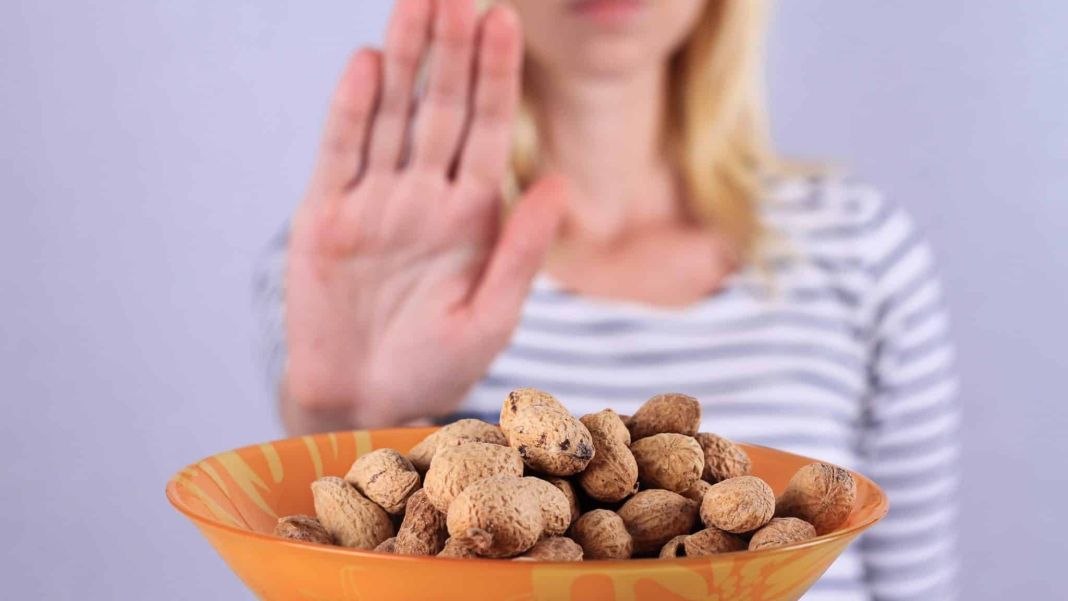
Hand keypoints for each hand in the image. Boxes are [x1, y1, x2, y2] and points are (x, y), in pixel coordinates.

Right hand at [283, 0, 565, 429]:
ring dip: (403, 60)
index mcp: (472, 213)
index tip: (504, 20)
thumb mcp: (492, 317)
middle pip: (441, 107)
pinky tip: (366, 65)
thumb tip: (560, 183)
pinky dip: (351, 111)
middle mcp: (425, 195)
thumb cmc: (435, 366)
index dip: (496, 76)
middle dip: (451, 50)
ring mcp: (375, 200)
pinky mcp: (326, 216)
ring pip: (390, 116)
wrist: (364, 403)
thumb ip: (522, 251)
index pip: (488, 129)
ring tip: (415, 4)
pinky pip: (341, 154)